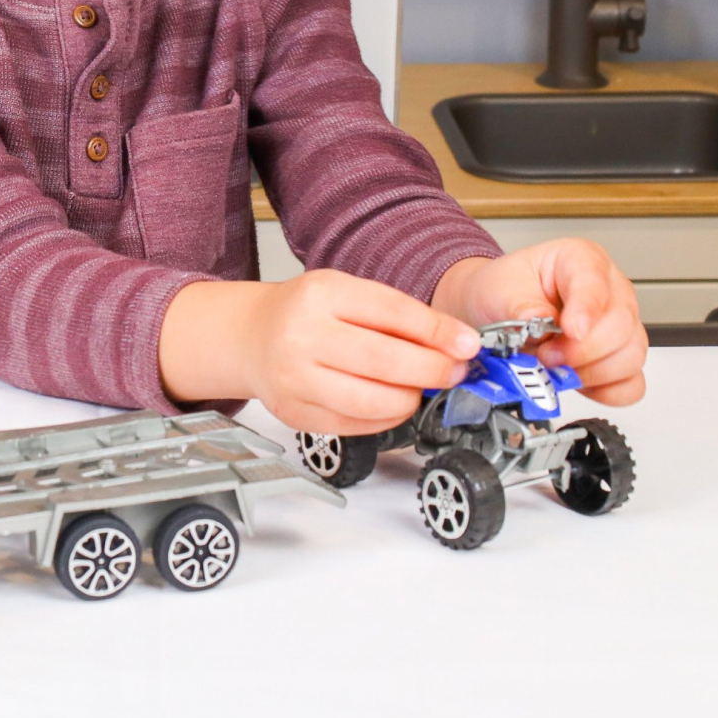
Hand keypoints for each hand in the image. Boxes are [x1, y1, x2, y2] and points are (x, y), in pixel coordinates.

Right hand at [160, 270, 480, 434]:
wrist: (251, 336)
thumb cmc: (304, 313)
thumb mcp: (346, 293)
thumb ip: (397, 315)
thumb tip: (457, 343)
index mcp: (320, 294)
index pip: (392, 312)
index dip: (438, 332)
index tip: (467, 345)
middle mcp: (301, 335)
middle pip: (386, 361)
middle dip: (433, 370)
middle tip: (453, 371)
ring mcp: (295, 378)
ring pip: (374, 401)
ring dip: (411, 398)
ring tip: (418, 388)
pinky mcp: (296, 413)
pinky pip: (357, 425)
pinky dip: (386, 417)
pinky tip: (390, 402)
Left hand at [431, 239, 646, 404]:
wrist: (495, 308)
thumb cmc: (504, 290)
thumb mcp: (501, 289)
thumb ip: (523, 308)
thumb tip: (540, 326)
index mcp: (581, 259)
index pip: (596, 282)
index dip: (587, 309)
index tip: (571, 330)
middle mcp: (610, 290)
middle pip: (622, 324)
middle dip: (582, 349)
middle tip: (547, 354)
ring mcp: (620, 325)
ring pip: (630, 355)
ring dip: (591, 372)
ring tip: (555, 367)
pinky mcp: (619, 357)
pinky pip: (631, 383)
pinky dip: (606, 391)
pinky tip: (578, 383)